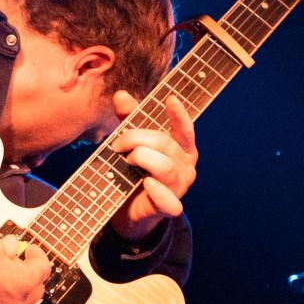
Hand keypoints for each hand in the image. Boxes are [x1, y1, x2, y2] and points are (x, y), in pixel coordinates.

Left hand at [108, 91, 197, 241]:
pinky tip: (146, 183)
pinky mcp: (170, 206)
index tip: (170, 99)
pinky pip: (168, 199)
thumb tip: (120, 95)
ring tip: (128, 161)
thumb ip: (129, 120)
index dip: (178, 115)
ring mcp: (180, 186)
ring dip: (141, 159)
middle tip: (118, 144)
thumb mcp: (132, 142)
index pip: (184, 129)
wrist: (130, 208)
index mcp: (181, 147)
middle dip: (136, 139)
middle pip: (164, 144)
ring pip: (164, 167)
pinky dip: (157, 191)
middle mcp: (186, 165)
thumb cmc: (135, 170)